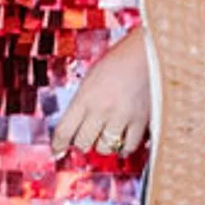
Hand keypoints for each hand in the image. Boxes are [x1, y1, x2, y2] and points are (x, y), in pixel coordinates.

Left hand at [51, 28, 150, 158]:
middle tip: (88, 135)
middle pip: (83, 143)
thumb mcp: (90, 79)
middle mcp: (101, 109)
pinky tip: (122, 139)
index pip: (64, 131)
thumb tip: (74, 127)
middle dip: (83, 142)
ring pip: (105, 148)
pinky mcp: (140, 121)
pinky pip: (128, 147)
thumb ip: (81, 103)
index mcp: (85, 97)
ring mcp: (121, 116)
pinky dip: (123, 147)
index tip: (58, 151)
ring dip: (103, 144)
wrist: (146, 53)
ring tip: (107, 134)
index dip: (58, 145)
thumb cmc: (118, 62)